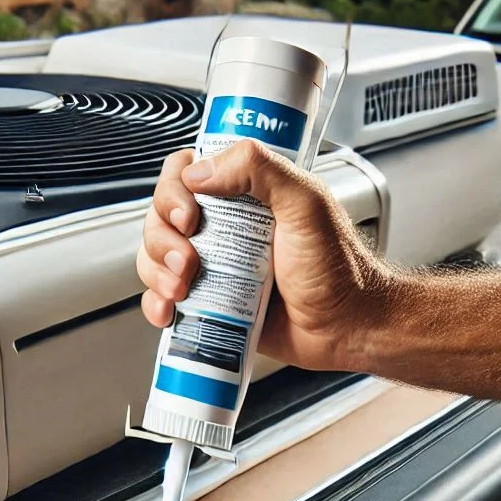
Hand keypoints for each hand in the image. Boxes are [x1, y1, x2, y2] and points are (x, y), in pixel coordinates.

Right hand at [136, 140, 392, 371]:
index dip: (173, 191)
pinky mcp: (209, 304)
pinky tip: (169, 312)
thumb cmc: (338, 269)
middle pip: (162, 217)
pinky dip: (155, 305)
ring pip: (156, 257)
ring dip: (156, 272)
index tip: (189, 215)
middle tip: (189, 261)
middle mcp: (223, 227)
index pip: (186, 173)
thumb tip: (202, 170)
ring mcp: (213, 267)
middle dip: (162, 239)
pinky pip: (164, 299)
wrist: (345, 329)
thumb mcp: (306, 205)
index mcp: (245, 194)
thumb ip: (261, 170)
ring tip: (182, 289)